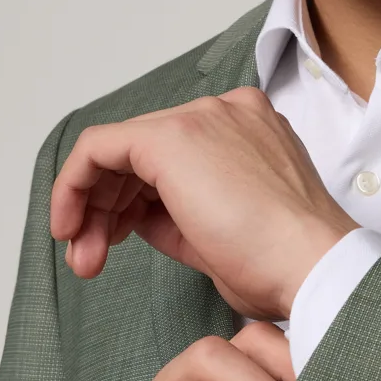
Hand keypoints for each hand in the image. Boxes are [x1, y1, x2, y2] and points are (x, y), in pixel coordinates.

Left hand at [50, 86, 359, 320]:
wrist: (311, 266)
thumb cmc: (283, 265)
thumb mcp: (222, 234)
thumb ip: (178, 212)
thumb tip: (134, 215)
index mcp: (249, 132)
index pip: (170, 159)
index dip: (129, 202)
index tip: (112, 242)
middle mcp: (225, 113)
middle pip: (140, 153)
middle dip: (103, 207)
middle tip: (90, 258)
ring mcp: (201, 119)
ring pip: (116, 151)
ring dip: (88, 206)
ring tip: (84, 258)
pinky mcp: (170, 137)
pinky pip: (99, 148)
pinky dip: (74, 185)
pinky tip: (69, 226)